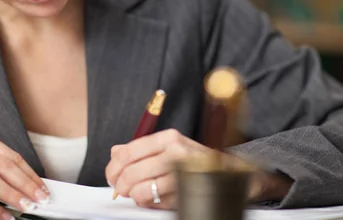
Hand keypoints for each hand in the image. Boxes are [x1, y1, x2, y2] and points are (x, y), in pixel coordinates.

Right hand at [0, 127, 49, 219]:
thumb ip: (0, 168)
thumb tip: (30, 185)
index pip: (10, 155)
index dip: (29, 173)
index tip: (42, 187)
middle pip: (2, 165)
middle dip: (24, 184)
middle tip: (38, 198)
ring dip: (10, 195)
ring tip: (23, 207)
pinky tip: (2, 215)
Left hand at [105, 129, 293, 209]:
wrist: (230, 173)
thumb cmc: (196, 160)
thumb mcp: (170, 146)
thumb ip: (141, 148)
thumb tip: (116, 152)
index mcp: (169, 138)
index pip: (129, 151)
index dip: (114, 166)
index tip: (112, 175)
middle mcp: (176, 153)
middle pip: (132, 172)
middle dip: (121, 184)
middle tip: (121, 189)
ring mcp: (183, 175)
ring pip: (143, 190)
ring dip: (135, 196)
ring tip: (138, 194)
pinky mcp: (187, 194)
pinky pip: (157, 204)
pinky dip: (150, 204)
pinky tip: (154, 198)